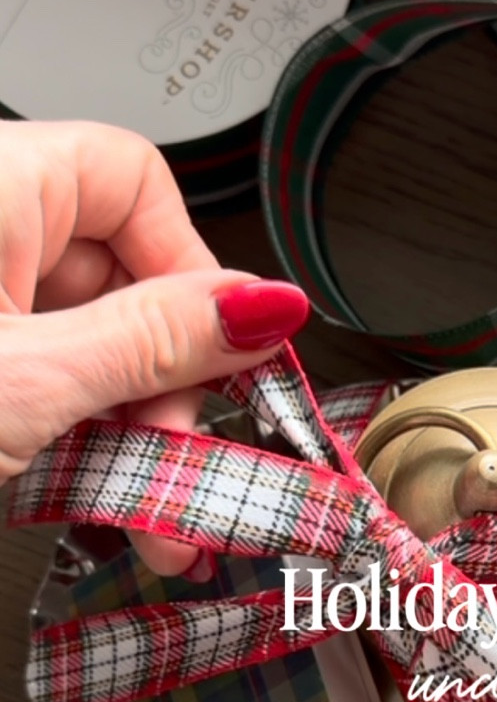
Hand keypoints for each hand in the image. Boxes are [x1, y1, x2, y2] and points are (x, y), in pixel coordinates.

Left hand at [0, 119, 308, 572]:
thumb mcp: (27, 381)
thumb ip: (151, 340)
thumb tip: (264, 306)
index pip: (136, 181)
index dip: (193, 270)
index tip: (224, 357)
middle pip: (119, 281)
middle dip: (162, 389)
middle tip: (182, 461)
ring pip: (81, 348)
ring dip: (127, 441)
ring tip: (150, 519)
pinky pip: (35, 383)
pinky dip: (68, 446)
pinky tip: (96, 506)